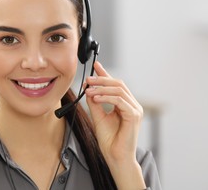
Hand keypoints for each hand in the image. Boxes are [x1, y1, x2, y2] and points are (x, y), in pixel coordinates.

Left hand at [85, 61, 145, 188]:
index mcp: (125, 104)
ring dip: (101, 88)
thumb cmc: (109, 140)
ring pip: (119, 90)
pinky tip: (95, 98)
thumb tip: (88, 88)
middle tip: (88, 79)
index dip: (105, 74)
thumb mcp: (98, 116)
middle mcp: (132, 105)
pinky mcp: (134, 116)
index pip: (115, 85)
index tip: (95, 66)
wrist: (115, 156)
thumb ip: (94, 102)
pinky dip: (106, 97)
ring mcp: (135, 110)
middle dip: (102, 79)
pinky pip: (119, 100)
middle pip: (118, 84)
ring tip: (88, 90)